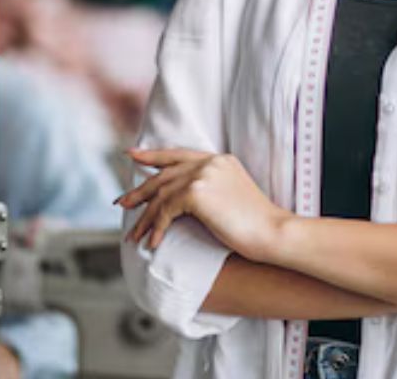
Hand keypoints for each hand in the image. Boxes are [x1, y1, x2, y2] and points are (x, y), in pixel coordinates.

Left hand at [119, 148, 290, 260]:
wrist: (273, 232)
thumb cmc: (258, 224)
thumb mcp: (232, 196)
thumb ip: (211, 188)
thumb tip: (182, 199)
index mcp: (219, 159)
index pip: (178, 154)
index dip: (153, 155)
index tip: (132, 155)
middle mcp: (209, 162)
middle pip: (164, 175)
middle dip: (141, 191)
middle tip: (123, 203)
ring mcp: (203, 174)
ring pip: (161, 195)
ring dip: (145, 218)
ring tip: (134, 234)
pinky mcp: (197, 193)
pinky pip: (166, 210)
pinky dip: (157, 228)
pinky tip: (153, 243)